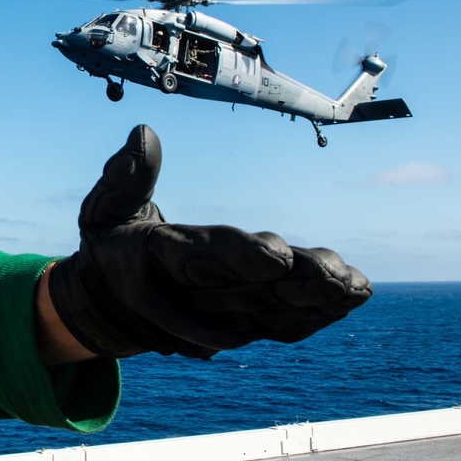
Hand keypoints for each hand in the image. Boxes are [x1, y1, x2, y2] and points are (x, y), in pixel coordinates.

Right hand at [47, 125, 371, 358]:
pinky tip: (350, 298)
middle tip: (335, 273)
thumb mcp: (104, 205)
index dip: (239, 259)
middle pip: (245, 294)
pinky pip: (275, 327)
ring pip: (267, 314)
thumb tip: (143, 133)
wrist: (107, 303)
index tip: (280, 252)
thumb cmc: (112, 241)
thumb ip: (125, 175)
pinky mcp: (233, 324)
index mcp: (154, 263)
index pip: (199, 259)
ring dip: (313, 304)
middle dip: (293, 287)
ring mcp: (213, 316)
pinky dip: (314, 316)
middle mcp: (186, 297)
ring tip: (355, 287)